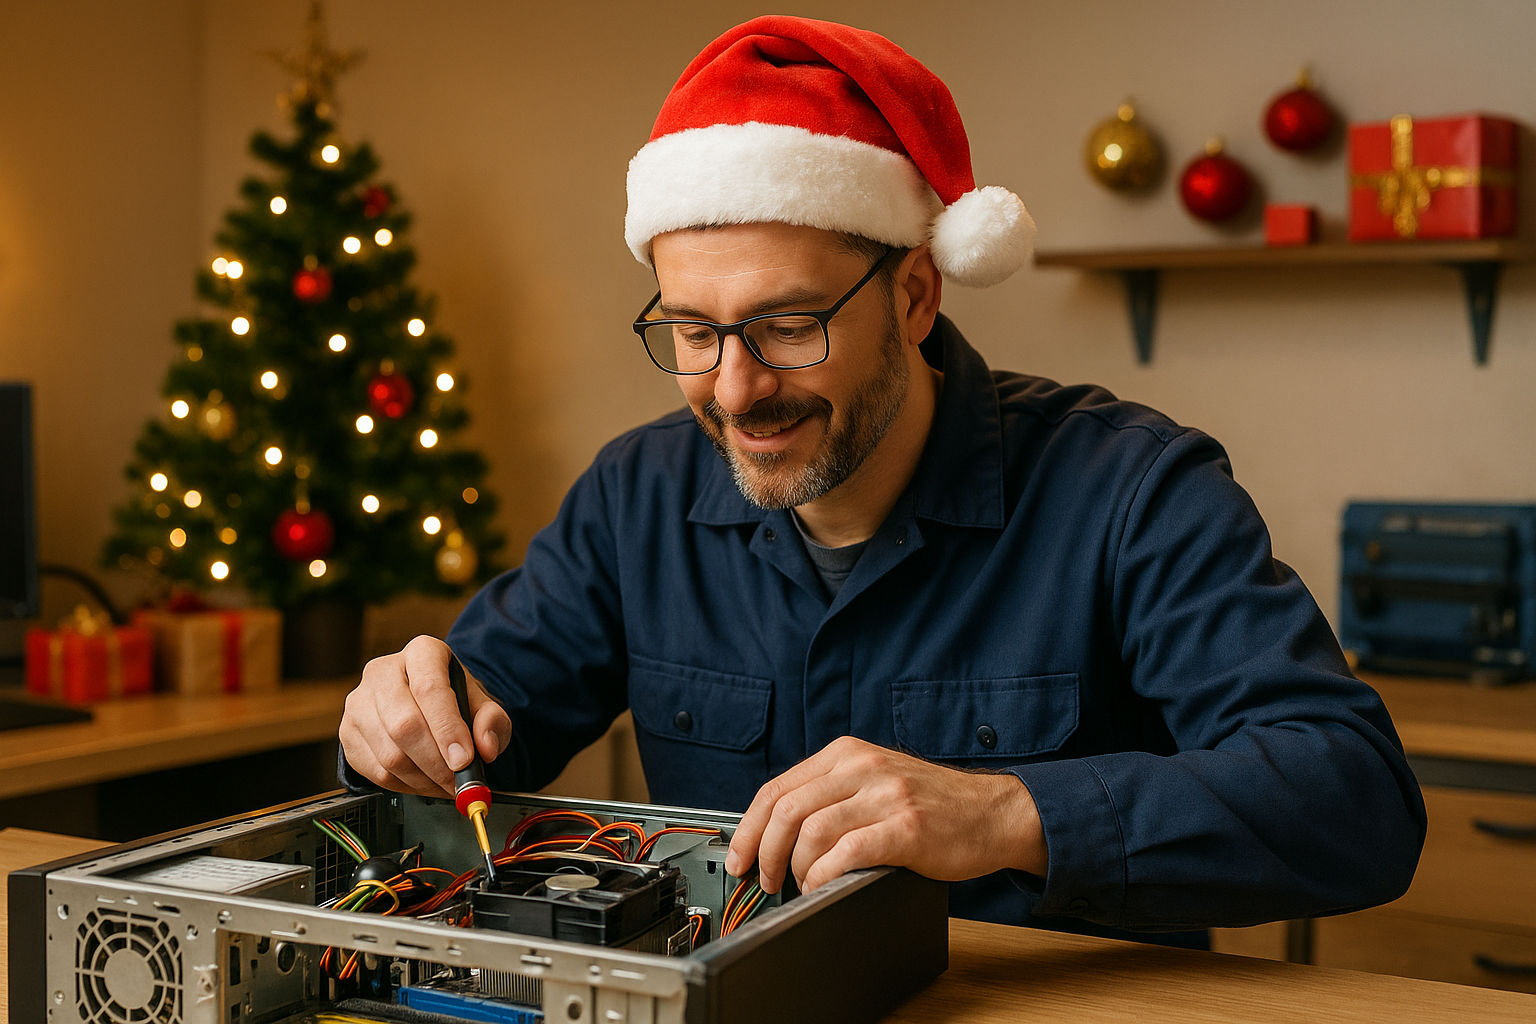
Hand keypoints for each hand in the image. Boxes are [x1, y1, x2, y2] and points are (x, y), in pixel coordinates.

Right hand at [339, 635, 511, 797]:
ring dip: (423, 779)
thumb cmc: (455, 702)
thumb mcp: (484, 705)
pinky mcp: (347, 732)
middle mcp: (383, 671)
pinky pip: (376, 771)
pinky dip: (405, 786)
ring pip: (389, 754)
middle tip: (458, 782)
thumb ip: (492, 722)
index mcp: (422, 652)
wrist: (425, 706)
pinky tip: (425, 782)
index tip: (464, 760)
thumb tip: (486, 748)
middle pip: (404, 724)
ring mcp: (359, 702)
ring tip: (446, 783)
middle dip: (436, 762)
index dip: (447, 729)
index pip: (429, 689)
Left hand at [724, 736, 1046, 894]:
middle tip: (767, 881)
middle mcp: (862, 767)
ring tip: (805, 886)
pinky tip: (826, 887)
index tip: (739, 858)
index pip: (777, 788)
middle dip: (766, 853)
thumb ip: (831, 792)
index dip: (749, 829)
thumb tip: (775, 831)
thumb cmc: (932, 804)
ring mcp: (884, 796)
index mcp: (847, 753)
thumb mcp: (875, 780)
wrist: (993, 812)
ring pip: (811, 833)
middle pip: (786, 810)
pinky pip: (846, 853)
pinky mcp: (905, 828)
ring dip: (798, 870)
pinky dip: (826, 876)